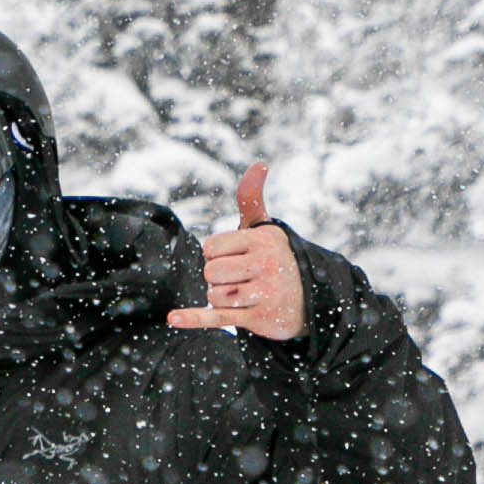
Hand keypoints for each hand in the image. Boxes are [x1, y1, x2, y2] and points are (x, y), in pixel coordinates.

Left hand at [169, 167, 304, 340]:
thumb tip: (259, 164)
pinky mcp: (260, 318)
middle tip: (239, 279)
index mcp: (263, 240)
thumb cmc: (275, 259)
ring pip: (214, 295)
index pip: (210, 248)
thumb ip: (251, 199)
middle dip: (217, 278)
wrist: (310, 299)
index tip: (234, 258)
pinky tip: (174, 318)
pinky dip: (194, 318)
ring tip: (245, 295)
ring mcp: (265, 292)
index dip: (215, 255)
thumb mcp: (264, 230)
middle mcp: (267, 264)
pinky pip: (218, 317)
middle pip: (209, 272)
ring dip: (221, 299)